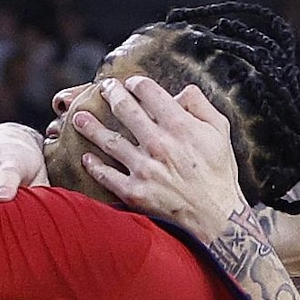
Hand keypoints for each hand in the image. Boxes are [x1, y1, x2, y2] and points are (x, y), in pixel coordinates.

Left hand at [68, 75, 252, 237]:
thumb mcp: (220, 131)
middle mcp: (158, 144)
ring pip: (109, 141)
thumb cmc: (219, 173)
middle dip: (110, 94)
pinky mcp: (135, 192)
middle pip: (124, 109)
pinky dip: (94, 166)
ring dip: (90, 127)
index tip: (132, 83)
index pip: (149, 92)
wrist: (216, 216)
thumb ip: (200, 104)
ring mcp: (144, 169)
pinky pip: (107, 175)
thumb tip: (180, 91)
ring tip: (79, 118)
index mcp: (180, 126)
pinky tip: (86, 157)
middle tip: (103, 89)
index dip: (137, 83)